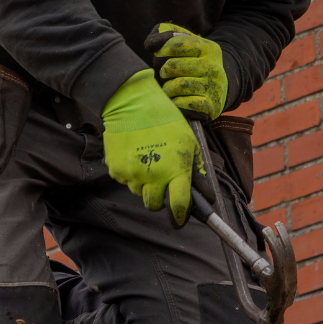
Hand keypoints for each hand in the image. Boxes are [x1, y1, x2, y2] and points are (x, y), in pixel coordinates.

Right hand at [101, 69, 201, 225]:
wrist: (133, 104)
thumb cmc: (166, 121)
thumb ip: (197, 171)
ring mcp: (132, 174)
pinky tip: (135, 154)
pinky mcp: (116, 170)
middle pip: (154, 205)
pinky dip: (131, 174)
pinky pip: (126, 181)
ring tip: (148, 160)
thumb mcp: (189, 143)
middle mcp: (154, 175)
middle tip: (162, 184)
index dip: (181, 216)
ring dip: (145, 184)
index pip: (179, 205)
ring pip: (139, 193)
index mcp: (176, 169)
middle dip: (160, 200)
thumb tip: (206, 196)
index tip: (180, 219)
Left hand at [145, 22, 226, 120]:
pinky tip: (177, 100)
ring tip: (169, 88)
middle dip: (163, 71)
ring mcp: (214, 87)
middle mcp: (214, 67)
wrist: (217, 88)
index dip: (161, 51)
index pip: (176, 45)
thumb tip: (151, 45)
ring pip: (177, 86)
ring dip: (167, 88)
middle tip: (165, 75)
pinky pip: (185, 104)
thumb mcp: (184, 41)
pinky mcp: (211, 106)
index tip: (161, 56)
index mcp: (208, 48)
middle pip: (172, 66)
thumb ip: (165, 33)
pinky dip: (176, 102)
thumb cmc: (192, 62)